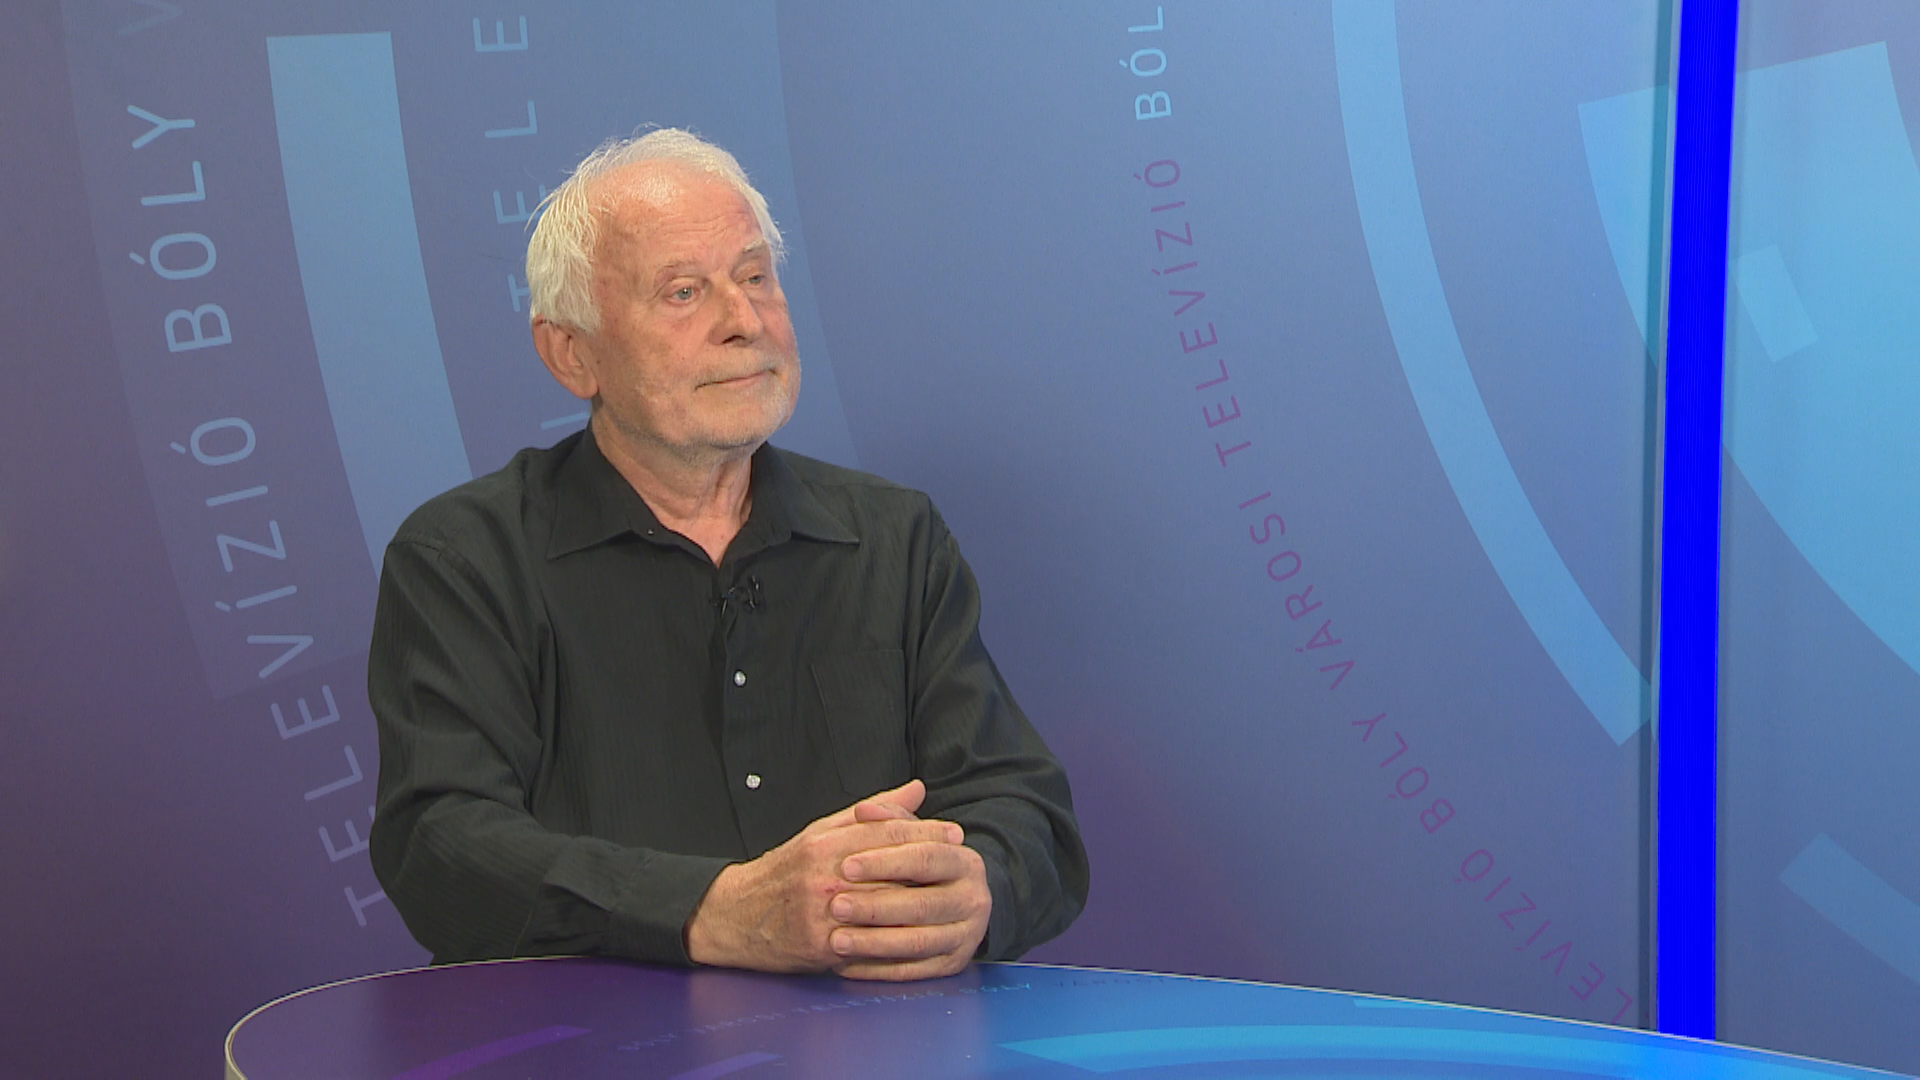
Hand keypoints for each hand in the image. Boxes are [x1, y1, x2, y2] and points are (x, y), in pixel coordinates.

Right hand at [685, 780, 961, 972]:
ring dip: (922, 901)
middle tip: (964, 863)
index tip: (954, 833)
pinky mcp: (822, 946)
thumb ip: (872, 811)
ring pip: (885, 906)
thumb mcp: (822, 830)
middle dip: (931, 865)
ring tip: (951, 896)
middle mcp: (823, 876)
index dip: (924, 831)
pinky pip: (869, 944)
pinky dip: (899, 939)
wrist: (736, 915)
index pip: (884, 833)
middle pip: (891, 868)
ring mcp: (822, 914)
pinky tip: (925, 933)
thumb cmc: (785, 869)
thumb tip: (918, 788)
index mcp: (823, 844)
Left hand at [826, 814, 990, 980]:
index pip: (925, 857)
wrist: (956, 905)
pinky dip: (878, 970)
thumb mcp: (910, 839)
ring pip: (917, 942)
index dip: (885, 861)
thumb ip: (888, 821)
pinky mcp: (954, 965)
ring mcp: (966, 935)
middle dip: (875, 906)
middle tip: (835, 906)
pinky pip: (913, 972)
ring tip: (836, 940)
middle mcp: (973, 899)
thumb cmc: (921, 867)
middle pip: (921, 904)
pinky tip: (848, 965)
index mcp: (965, 861)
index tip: (846, 865)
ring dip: (873, 943)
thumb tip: (863, 810)